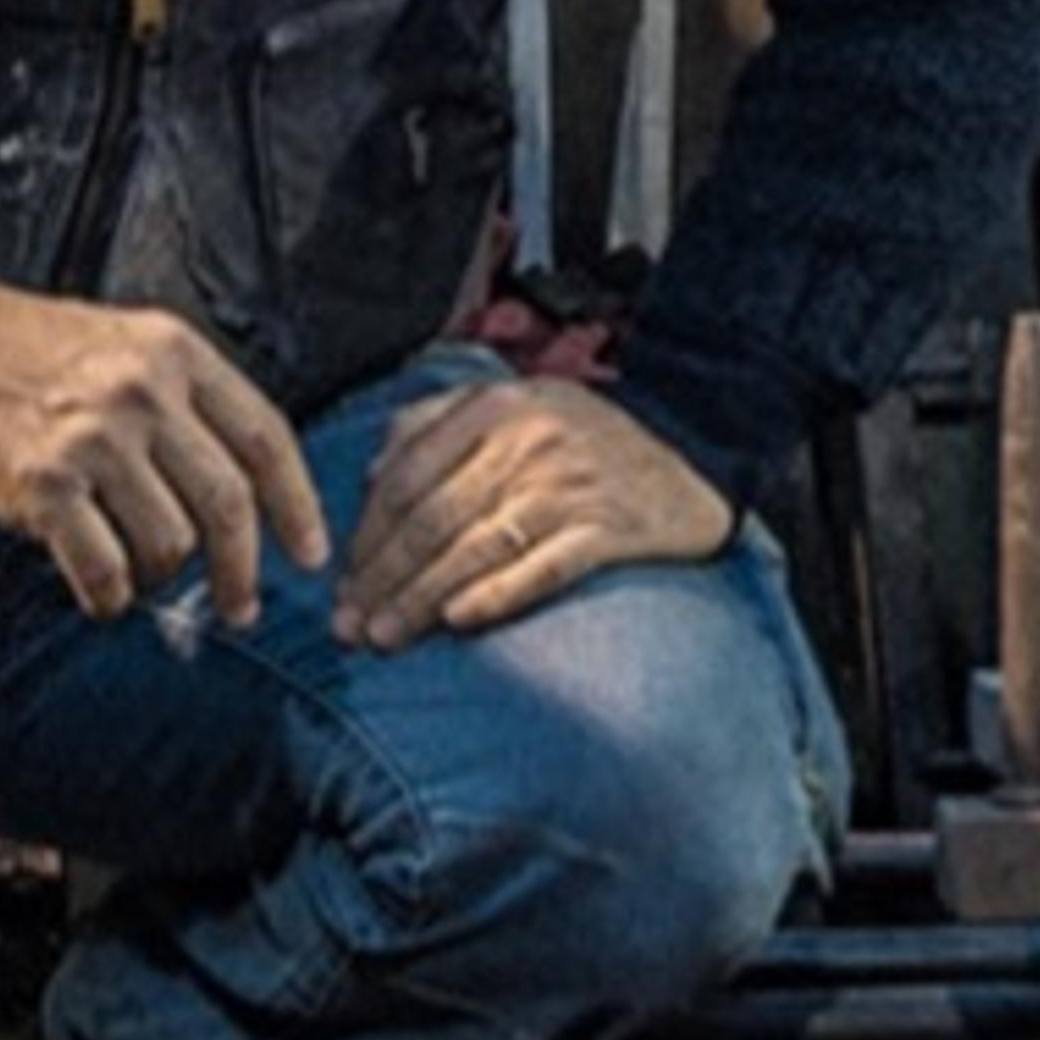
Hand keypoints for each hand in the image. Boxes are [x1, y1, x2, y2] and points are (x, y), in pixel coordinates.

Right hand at [0, 267, 326, 627]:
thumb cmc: (24, 346)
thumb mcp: (125, 341)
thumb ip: (184, 400)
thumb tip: (242, 483)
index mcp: (176, 353)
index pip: (266, 438)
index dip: (299, 505)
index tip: (311, 553)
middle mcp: (143, 392)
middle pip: (229, 503)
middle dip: (244, 570)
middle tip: (242, 606)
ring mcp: (93, 438)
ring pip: (170, 542)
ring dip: (159, 576)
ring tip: (134, 572)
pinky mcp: (40, 483)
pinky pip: (102, 568)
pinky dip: (108, 596)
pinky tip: (100, 594)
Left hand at [335, 373, 734, 648]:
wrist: (696, 454)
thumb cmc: (590, 437)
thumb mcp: (515, 403)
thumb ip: (437, 420)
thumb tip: (373, 471)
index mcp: (496, 408)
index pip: (409, 476)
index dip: (368, 535)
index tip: (343, 580)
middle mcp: (529, 443)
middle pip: (434, 518)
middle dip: (383, 577)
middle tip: (348, 625)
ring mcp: (570, 487)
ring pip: (477, 549)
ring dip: (422, 598)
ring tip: (386, 636)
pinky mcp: (609, 530)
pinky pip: (542, 567)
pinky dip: (497, 595)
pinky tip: (460, 620)